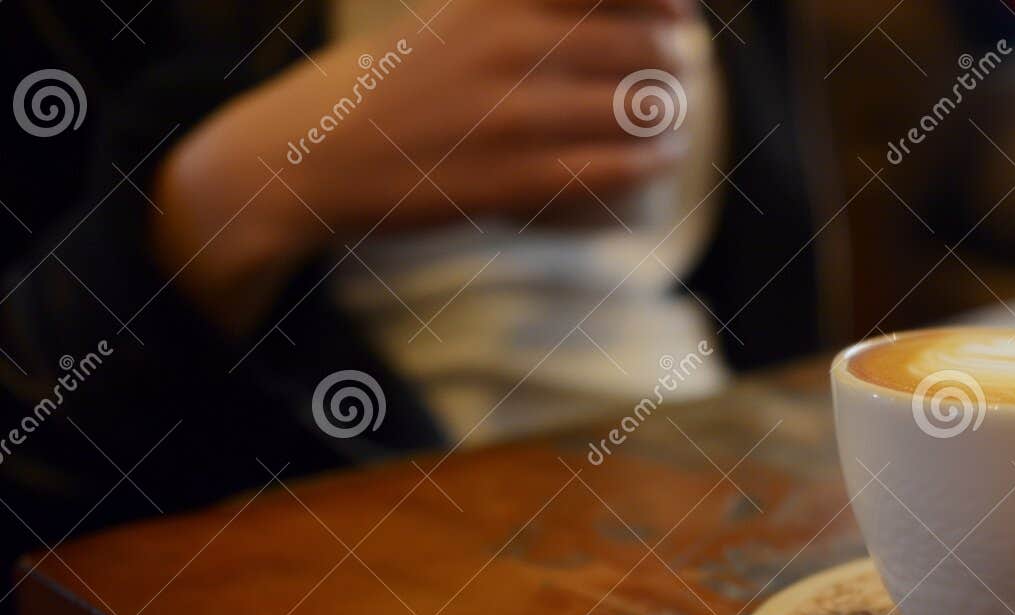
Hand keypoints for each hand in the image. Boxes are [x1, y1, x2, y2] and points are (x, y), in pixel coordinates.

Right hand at [152, 0, 692, 332]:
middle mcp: (507, 46)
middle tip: (674, 80)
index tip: (681, 14)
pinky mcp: (508, 179)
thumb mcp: (450, 22)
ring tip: (674, 129)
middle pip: (639, 45)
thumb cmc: (393, 87)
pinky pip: (606, 170)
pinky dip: (646, 165)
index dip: (662, 0)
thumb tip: (610, 19)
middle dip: (670, 64)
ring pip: (633, 111)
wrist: (315, 154)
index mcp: (495, 1)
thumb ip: (516, 10)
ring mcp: (509, 115)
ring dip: (668, 120)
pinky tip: (661, 162)